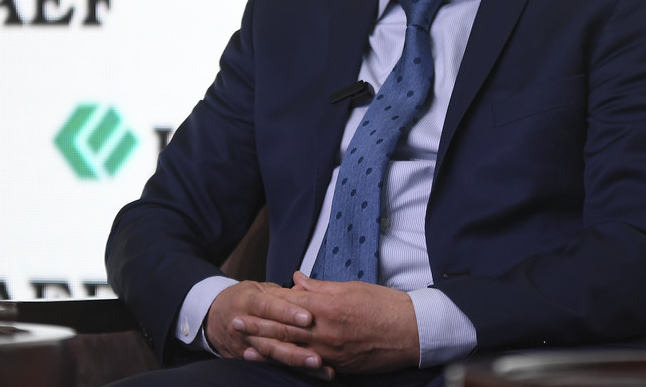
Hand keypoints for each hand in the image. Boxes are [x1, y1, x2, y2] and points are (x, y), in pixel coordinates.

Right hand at [207, 280, 333, 379]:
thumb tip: (306, 290)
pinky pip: (270, 365)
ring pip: (272, 354)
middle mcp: (244, 325)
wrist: (212, 317)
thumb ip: (281, 292)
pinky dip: (289, 370)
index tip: (308, 318)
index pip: (268, 307)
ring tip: (318, 365)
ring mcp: (244, 344)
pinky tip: (308, 373)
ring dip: (296, 361)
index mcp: (248, 301)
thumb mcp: (257, 287)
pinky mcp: (245, 358)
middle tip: (319, 352)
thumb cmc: (242, 299)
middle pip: (271, 335)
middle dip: (296, 345)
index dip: (288, 313)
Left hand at [238, 271, 419, 374]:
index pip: (289, 304)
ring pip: (291, 351)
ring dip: (265, 348)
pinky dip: (289, 364)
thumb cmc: (386, 305)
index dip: (267, 302)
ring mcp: (330, 352)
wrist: (412, 332)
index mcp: (328, 306)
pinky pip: (309, 366)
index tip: (248, 299)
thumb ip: (320, 286)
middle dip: (256, 326)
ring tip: (243, 346)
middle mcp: (324, 331)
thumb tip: (296, 280)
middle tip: (233, 324)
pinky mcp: (339, 365)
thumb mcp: (352, 287)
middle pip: (283, 329)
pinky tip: (275, 364)